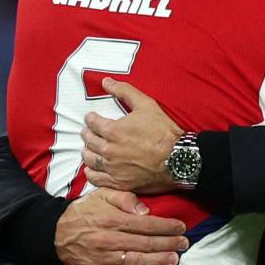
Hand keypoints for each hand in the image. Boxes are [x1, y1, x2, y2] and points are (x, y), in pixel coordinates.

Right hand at [54, 187, 188, 264]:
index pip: (146, 224)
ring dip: (158, 261)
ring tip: (174, 260)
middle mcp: (110, 239)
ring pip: (136, 261)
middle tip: (184, 244)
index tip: (181, 227)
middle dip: (168, 243)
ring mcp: (104, 258)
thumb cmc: (83, 211)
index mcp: (113, 219)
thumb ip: (125, 198)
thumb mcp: (102, 194)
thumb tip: (146, 211)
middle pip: (145, 243)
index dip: (166, 226)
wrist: (54, 232)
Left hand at [81, 77, 183, 192]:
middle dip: (87, 134)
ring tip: (89, 148)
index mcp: (112, 130)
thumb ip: (124, 91)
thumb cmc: (163, 131)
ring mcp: (113, 168)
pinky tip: (92, 169)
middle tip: (89, 131)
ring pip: (89, 159)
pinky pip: (96, 179)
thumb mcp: (146, 104)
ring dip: (87, 152)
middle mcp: (108, 150)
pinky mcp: (119, 182)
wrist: (178, 159)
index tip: (92, 118)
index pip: (91, 123)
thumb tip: (106, 82)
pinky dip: (91, 173)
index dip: (90, 118)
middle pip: (88, 141)